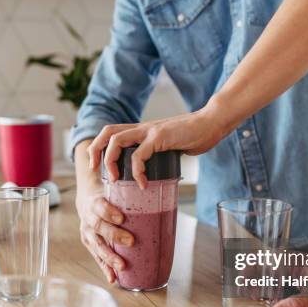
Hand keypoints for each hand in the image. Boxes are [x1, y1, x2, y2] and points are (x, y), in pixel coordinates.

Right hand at [75, 182, 133, 282]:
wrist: (88, 203)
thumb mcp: (116, 193)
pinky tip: (113, 278)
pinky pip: (97, 258)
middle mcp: (89, 218)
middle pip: (99, 227)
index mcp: (96, 202)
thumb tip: (164, 201)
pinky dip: (106, 268)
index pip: (100, 206)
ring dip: (110, 257)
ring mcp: (88, 233)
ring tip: (122, 266)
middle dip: (114, 235)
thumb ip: (132, 197)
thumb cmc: (109, 199)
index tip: (121, 218)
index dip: (109, 212)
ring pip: (97, 246)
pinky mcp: (89, 245)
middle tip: (131, 241)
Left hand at [87, 104, 230, 188]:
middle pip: (108, 132)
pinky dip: (137, 171)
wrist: (212, 123)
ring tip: (117, 179)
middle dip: (96, 150)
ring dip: (111, 161)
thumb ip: (161, 154)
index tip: (97, 165)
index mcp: (143, 130)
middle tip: (96, 170)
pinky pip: (139, 155)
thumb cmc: (195, 136)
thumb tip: (158, 171)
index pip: (112, 132)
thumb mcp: (171, 146)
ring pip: (117, 141)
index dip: (100, 146)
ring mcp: (150, 131)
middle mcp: (142, 128)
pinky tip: (143, 183)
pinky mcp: (159, 137)